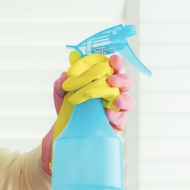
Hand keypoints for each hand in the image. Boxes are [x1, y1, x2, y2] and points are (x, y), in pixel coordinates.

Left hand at [41, 52, 134, 174]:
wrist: (64, 129)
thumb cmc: (68, 107)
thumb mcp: (61, 94)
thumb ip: (61, 84)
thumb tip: (64, 75)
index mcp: (103, 81)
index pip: (113, 69)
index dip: (116, 63)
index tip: (113, 60)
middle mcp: (112, 93)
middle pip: (125, 83)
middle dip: (121, 79)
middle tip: (111, 79)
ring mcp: (115, 109)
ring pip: (127, 101)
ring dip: (123, 99)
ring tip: (116, 100)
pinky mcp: (115, 124)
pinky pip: (121, 120)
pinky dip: (116, 116)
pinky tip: (108, 114)